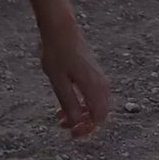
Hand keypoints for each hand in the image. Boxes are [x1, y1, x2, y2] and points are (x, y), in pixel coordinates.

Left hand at [39, 20, 109, 137]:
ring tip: (59, 116)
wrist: (60, 27)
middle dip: (82, 123)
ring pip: (95, 105)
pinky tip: (65, 102)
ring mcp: (98, 77)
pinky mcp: (93, 72)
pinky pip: (92, 95)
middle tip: (63, 125)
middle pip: (99, 114)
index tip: (70, 133)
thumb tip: (76, 124)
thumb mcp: (57, 80)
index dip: (86, 129)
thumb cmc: (56, 51)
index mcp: (94, 87)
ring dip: (80, 113)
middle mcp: (101, 84)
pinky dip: (81, 102)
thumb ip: (68, 103)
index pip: (98, 118)